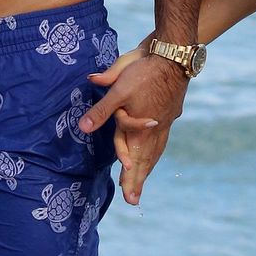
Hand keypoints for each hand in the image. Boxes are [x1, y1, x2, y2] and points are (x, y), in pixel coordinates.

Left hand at [82, 48, 185, 204]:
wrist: (173, 55)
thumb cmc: (144, 70)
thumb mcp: (119, 89)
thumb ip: (102, 110)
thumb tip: (83, 126)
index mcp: (142, 126)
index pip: (132, 156)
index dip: (129, 175)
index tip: (126, 193)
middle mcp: (155, 129)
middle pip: (145, 160)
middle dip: (137, 180)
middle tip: (133, 200)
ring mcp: (164, 122)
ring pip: (155, 151)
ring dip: (148, 167)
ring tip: (143, 181)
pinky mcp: (170, 114)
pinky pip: (162, 141)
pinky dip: (157, 152)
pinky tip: (156, 153)